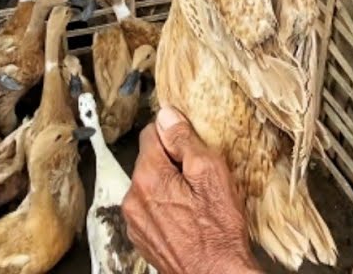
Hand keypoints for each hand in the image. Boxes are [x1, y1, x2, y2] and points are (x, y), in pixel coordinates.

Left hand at [123, 108, 261, 273]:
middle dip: (173, 162)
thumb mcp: (210, 174)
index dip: (175, 133)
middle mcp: (134, 198)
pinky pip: (151, 210)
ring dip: (169, 186)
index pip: (151, 132)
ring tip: (197, 201)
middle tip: (201, 178)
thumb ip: (184, 140)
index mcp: (148, 177)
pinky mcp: (142, 238)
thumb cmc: (218, 232)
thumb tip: (167, 115)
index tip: (192, 143)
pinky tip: (189, 218)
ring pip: (151, 186)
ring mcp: (136, 222)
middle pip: (150, 160)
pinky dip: (166, 208)